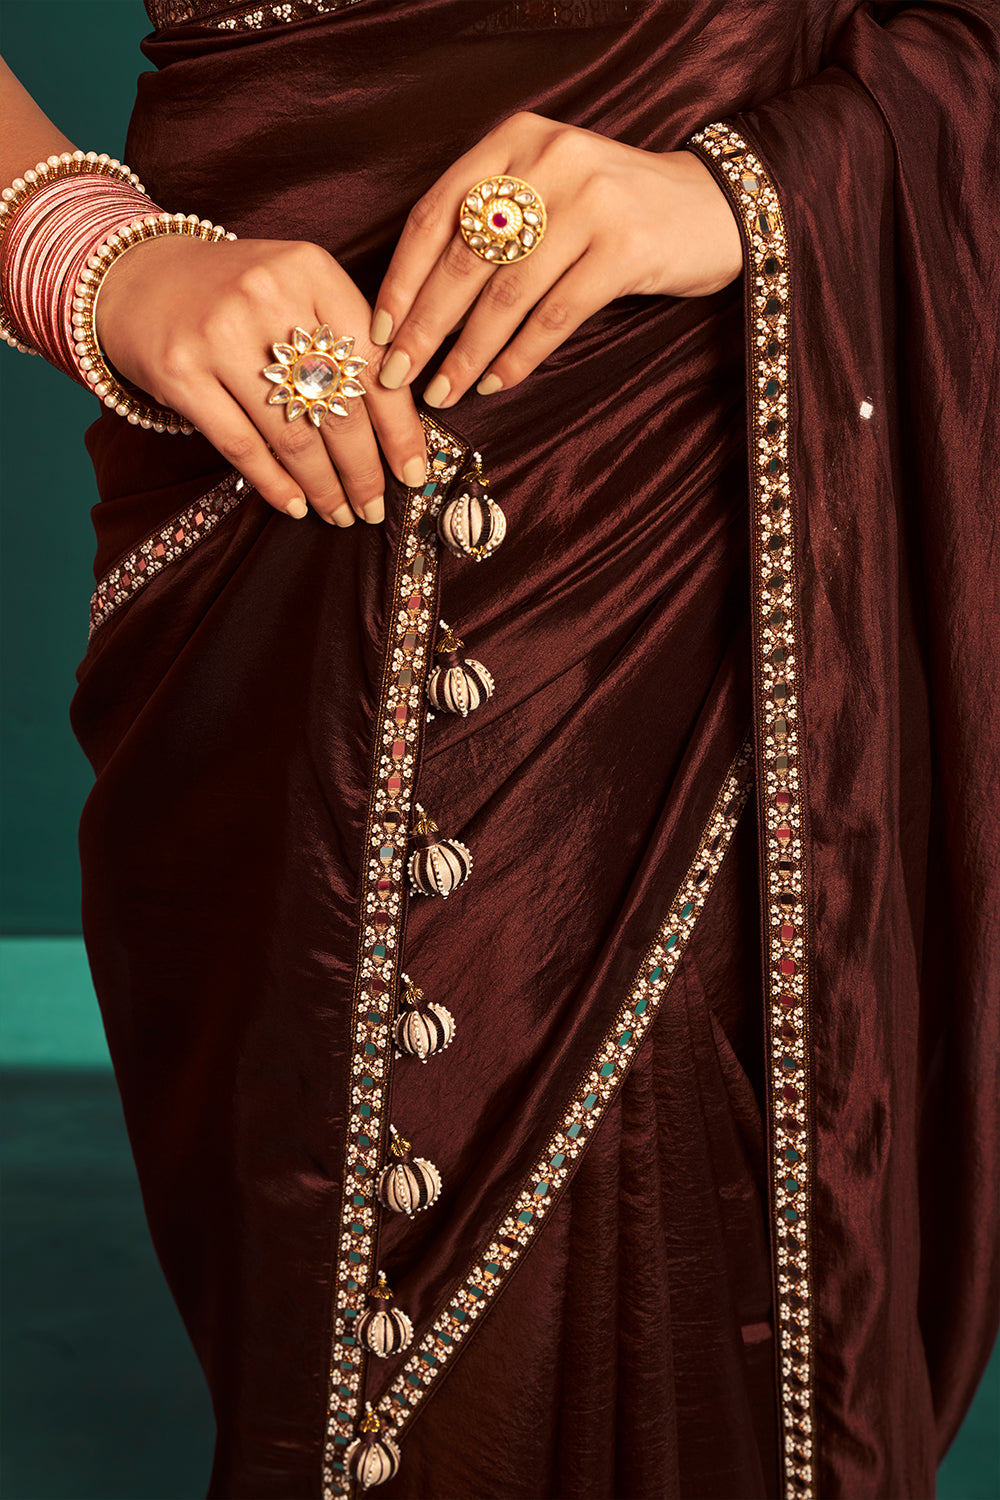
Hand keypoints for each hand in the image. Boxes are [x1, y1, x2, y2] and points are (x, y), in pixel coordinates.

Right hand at [96, 235, 427, 523]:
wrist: (142, 277)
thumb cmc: (239, 294)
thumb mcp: (299, 288)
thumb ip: (346, 337)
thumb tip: (399, 427)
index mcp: (310, 270)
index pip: (373, 364)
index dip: (399, 428)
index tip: (413, 471)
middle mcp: (267, 296)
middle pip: (337, 406)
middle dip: (364, 470)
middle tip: (376, 506)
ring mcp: (219, 335)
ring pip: (293, 434)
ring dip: (324, 487)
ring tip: (342, 513)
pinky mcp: (181, 373)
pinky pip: (243, 446)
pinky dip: (275, 484)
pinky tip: (296, 504)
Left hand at [371, 112, 743, 407]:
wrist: (714, 208)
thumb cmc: (615, 212)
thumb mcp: (548, 190)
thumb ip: (491, 220)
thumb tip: (417, 301)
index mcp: (514, 141)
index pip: (435, 214)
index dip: (402, 278)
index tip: (380, 329)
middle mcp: (547, 162)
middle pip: (463, 259)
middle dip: (423, 327)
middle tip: (395, 375)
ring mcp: (589, 203)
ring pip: (506, 295)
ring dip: (466, 353)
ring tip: (444, 391)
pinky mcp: (624, 249)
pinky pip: (554, 316)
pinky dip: (519, 357)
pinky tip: (495, 383)